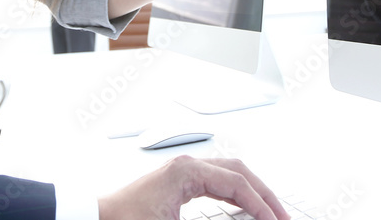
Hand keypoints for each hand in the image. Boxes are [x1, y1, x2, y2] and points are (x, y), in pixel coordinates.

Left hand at [98, 155, 289, 219]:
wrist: (97, 218)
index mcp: (186, 171)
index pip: (237, 182)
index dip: (261, 205)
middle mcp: (186, 165)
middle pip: (239, 171)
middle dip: (264, 194)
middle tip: (282, 216)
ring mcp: (182, 172)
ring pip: (230, 173)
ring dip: (252, 191)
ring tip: (269, 212)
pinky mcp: (179, 183)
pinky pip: (217, 182)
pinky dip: (236, 193)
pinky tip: (244, 208)